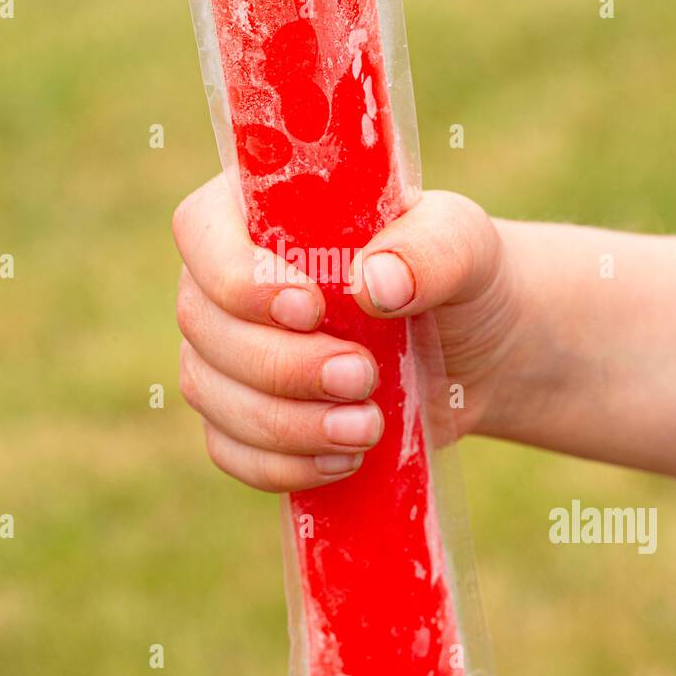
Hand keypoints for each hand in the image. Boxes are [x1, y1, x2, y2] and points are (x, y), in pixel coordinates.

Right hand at [173, 173, 519, 490]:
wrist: (473, 348)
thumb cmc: (453, 274)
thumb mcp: (462, 244)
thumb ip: (429, 250)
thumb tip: (376, 284)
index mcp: (258, 210)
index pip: (201, 231)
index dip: (238, 276)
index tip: (309, 309)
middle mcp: (223, 279)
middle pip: (203, 324)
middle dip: (281, 364)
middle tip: (362, 376)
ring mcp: (223, 351)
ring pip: (209, 392)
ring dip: (285, 423)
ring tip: (368, 427)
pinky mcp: (240, 415)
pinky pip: (228, 448)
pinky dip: (281, 465)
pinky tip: (343, 461)